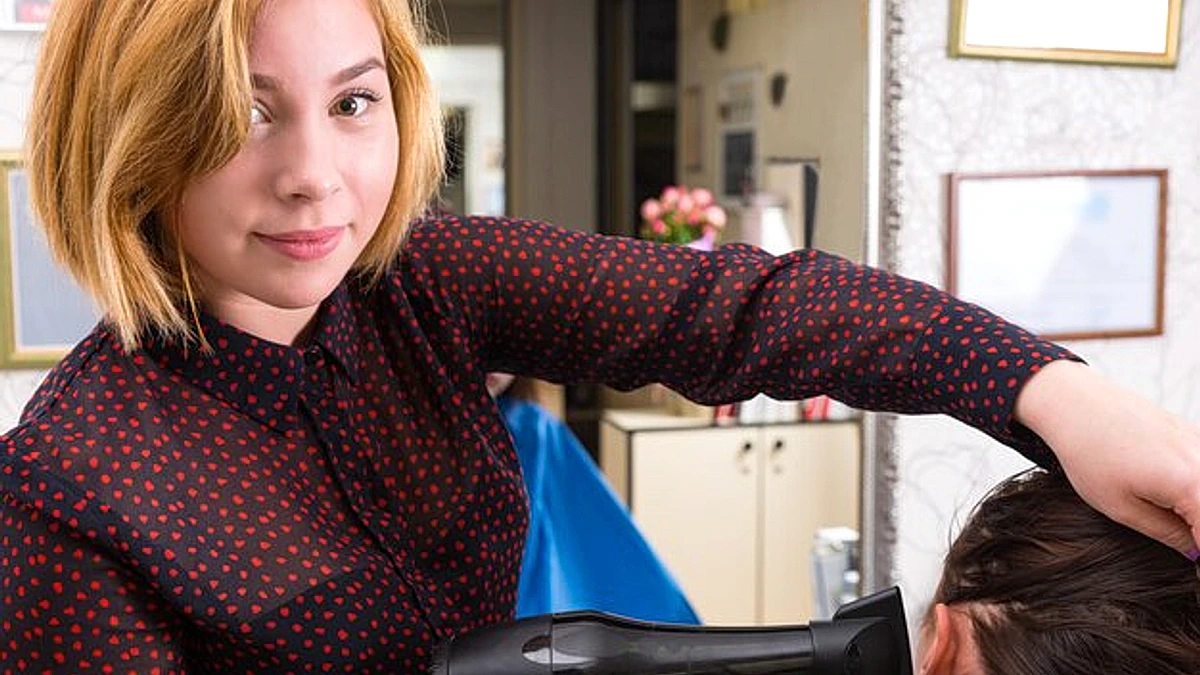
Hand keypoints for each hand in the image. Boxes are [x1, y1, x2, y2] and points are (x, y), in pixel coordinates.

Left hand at [1015, 360, 1199, 558]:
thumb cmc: (1089, 453)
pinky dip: (1194, 488)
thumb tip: (1198, 555)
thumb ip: (1170, 536)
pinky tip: (1175, 499)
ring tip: (1177, 525)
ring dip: (1195, 512)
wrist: (1074, 403)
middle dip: (1199, 532)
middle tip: (1188, 550)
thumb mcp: (1122, 507)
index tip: (1193, 572)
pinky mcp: (1196, 434)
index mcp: (1192, 484)